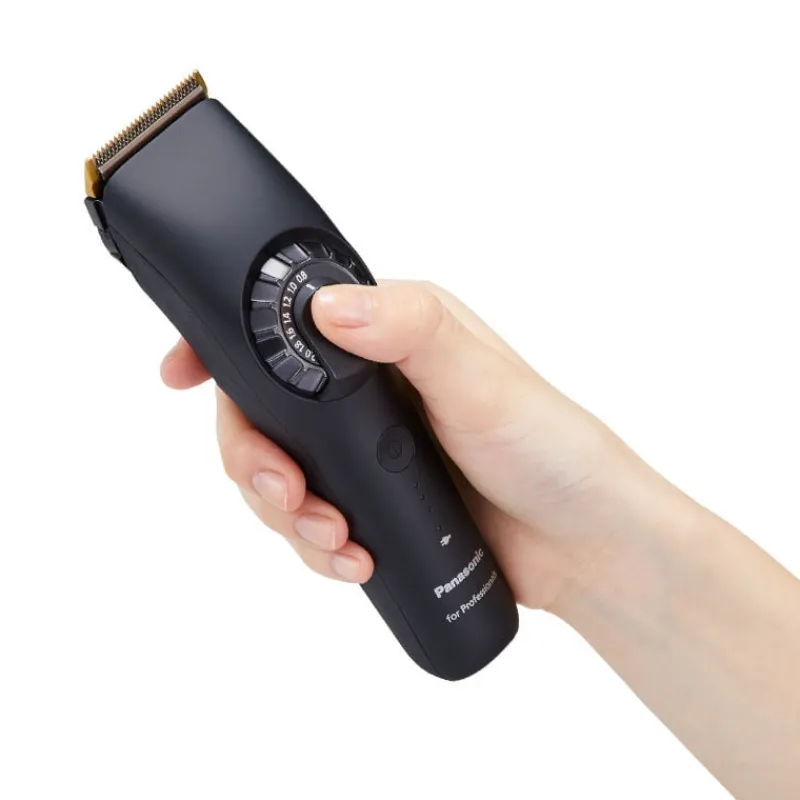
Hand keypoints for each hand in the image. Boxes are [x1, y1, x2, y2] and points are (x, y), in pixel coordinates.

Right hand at [161, 281, 676, 609]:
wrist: (581, 541)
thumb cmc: (549, 447)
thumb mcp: (482, 378)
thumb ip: (411, 331)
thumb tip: (329, 308)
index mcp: (389, 335)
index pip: (282, 325)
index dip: (222, 347)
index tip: (179, 375)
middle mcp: (367, 388)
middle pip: (263, 413)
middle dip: (256, 460)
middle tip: (285, 495)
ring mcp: (365, 449)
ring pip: (279, 474)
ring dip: (285, 513)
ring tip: (333, 540)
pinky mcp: (371, 500)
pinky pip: (310, 521)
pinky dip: (314, 545)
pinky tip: (348, 559)